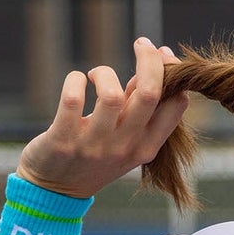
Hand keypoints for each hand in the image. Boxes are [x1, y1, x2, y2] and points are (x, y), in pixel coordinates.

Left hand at [17, 37, 187, 199]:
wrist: (58, 190)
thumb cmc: (96, 155)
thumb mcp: (126, 138)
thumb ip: (139, 106)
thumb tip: (158, 62)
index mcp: (147, 147)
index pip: (175, 105)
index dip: (172, 73)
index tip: (161, 55)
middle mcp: (125, 148)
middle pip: (149, 94)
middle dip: (149, 59)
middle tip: (141, 44)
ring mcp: (95, 146)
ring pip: (110, 95)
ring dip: (103, 72)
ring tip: (95, 76)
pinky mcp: (64, 141)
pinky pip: (72, 99)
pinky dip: (75, 80)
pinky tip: (76, 81)